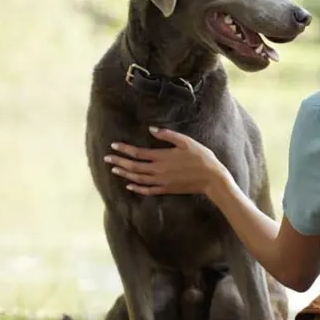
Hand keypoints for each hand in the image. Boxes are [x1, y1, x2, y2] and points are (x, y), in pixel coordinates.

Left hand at [105, 126, 228, 195]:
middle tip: (107, 158)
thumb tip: (152, 129)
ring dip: (125, 174)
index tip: (114, 145)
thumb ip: (168, 135)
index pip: (138, 153)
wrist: (212, 178)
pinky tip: (129, 185)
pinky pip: (148, 190)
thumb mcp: (186, 142)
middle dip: (119, 162)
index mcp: (162, 157)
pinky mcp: (166, 189)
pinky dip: (137, 188)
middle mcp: (159, 171)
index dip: (124, 149)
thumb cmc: (201, 157)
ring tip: (114, 170)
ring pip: (138, 178)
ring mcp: (162, 182)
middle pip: (134, 166)